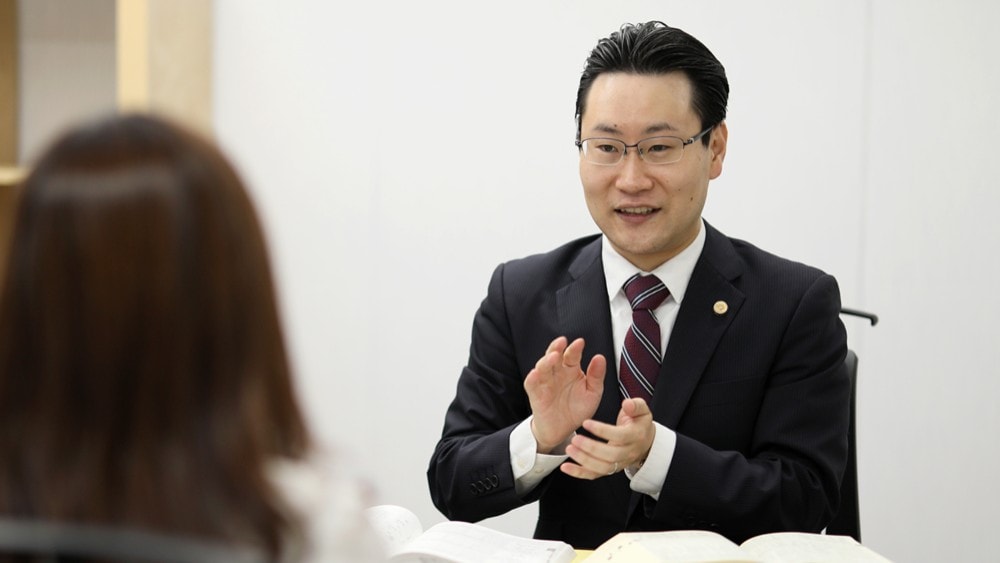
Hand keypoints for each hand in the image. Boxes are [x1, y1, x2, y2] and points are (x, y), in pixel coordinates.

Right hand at [524, 337, 605, 452]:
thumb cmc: (577, 409)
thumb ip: (596, 376)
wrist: (563, 430)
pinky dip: (532, 378)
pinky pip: (531, 384)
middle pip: (554, 356)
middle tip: (562, 341)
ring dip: (546, 360)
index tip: (580, 342)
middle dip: (556, 347)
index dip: (575, 348)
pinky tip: (535, 373)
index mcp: (571, 369)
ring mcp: (545, 382)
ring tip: (553, 356)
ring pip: (542, 367)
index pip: (572, 355)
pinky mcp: (535, 394)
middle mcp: (557, 373)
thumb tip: (600, 357)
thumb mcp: (592, 393)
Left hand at [560, 397, 654, 478]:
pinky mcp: (610, 469)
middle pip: (610, 455)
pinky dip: (579, 473)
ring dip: (584, 460)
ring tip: (570, 449)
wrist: (645, 443)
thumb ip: (635, 405)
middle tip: (575, 439)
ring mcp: (619, 463)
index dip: (602, 430)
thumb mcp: (642, 410)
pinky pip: (594, 474)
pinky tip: (566, 467)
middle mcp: (628, 452)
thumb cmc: (639, 424)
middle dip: (591, 448)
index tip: (586, 423)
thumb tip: (627, 403)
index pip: (619, 436)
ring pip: (602, 468)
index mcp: (635, 436)